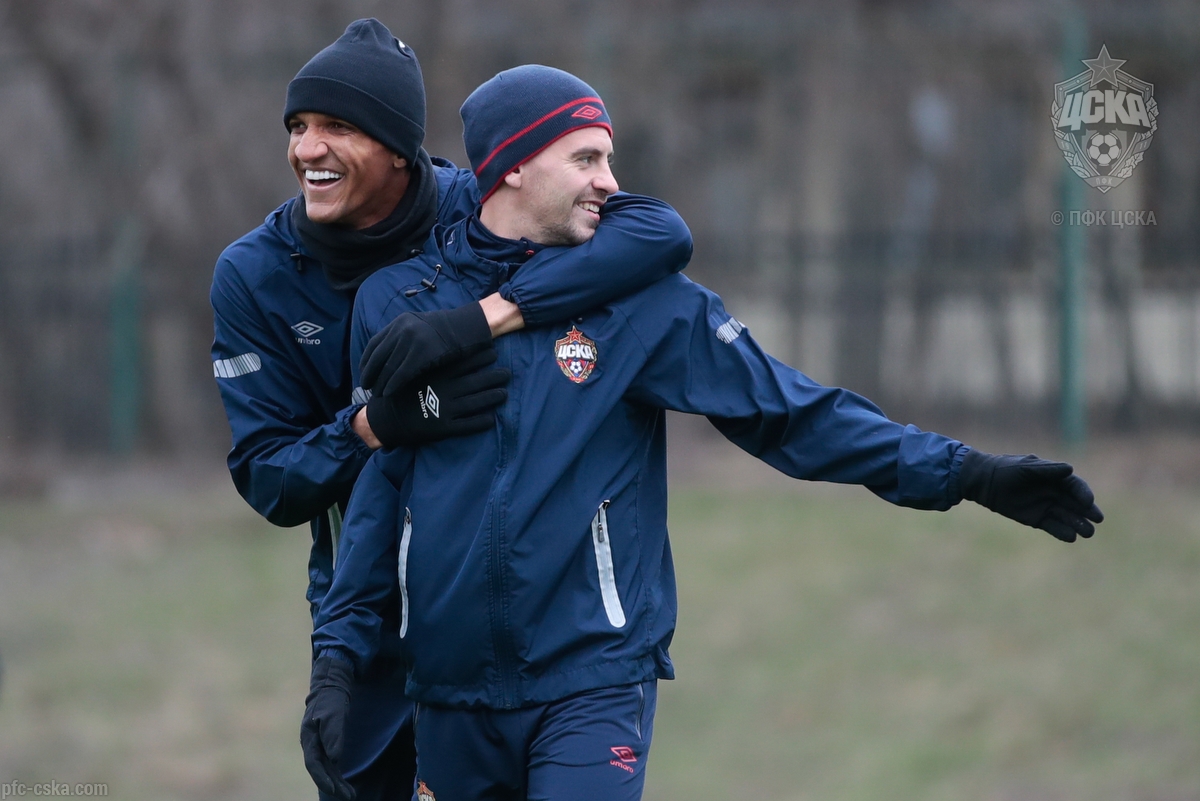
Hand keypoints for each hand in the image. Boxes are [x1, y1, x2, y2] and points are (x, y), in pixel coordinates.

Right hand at [300, 655, 355, 800]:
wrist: (330, 687)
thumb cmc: (330, 699)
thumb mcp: (333, 713)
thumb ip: (333, 734)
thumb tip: (334, 758)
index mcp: (309, 738)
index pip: (313, 763)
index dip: (322, 778)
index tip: (333, 790)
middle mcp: (311, 744)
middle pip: (320, 770)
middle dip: (332, 785)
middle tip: (348, 797)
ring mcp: (318, 745)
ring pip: (326, 768)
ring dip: (337, 782)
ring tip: (351, 795)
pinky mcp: (326, 744)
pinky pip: (330, 763)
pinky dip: (337, 774)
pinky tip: (345, 784)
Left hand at [360, 303, 492, 396]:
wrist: (463, 328)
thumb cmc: (442, 332)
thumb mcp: (417, 327)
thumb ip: (400, 337)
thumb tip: (386, 356)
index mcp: (398, 323)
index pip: (374, 344)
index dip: (366, 360)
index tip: (363, 372)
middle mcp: (401, 330)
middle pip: (377, 356)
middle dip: (369, 374)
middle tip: (366, 387)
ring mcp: (411, 342)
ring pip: (388, 367)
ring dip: (380, 382)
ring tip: (376, 393)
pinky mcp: (421, 354)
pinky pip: (401, 373)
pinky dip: (392, 384)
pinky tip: (388, 393)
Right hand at [364, 348, 508, 448]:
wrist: (384, 419)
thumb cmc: (398, 392)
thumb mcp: (411, 372)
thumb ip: (428, 363)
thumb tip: (444, 347)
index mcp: (436, 375)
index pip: (464, 362)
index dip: (481, 357)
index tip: (493, 352)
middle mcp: (444, 391)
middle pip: (476, 382)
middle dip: (494, 377)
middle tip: (507, 373)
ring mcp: (445, 410)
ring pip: (476, 403)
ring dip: (492, 397)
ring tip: (504, 393)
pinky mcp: (444, 428)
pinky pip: (468, 426)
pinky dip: (481, 422)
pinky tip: (492, 420)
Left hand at [958, 449, 1103, 541]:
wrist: (984, 482)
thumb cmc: (1006, 469)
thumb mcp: (1026, 467)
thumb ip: (1047, 470)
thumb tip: (1070, 469)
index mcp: (1054, 477)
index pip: (1075, 486)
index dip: (1083, 493)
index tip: (1088, 501)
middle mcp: (1054, 492)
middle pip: (1076, 503)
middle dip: (1087, 511)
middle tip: (1098, 519)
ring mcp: (1046, 506)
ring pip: (1067, 517)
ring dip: (1079, 524)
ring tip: (1088, 533)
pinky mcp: (1037, 519)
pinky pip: (1053, 527)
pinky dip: (1062, 532)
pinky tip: (1071, 537)